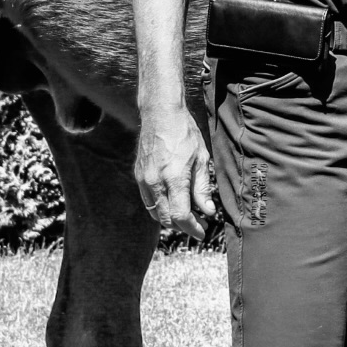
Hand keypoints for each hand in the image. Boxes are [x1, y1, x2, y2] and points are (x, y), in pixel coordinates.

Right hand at [135, 102, 216, 239]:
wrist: (160, 115)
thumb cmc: (185, 134)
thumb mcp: (201, 159)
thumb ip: (202, 188)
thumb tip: (208, 212)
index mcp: (173, 179)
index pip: (180, 216)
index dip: (192, 228)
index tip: (203, 232)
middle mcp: (154, 182)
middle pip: (166, 219)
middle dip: (184, 226)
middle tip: (200, 224)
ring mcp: (143, 180)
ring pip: (155, 213)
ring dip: (171, 219)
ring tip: (190, 215)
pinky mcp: (138, 176)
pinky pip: (148, 201)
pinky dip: (161, 208)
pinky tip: (175, 202)